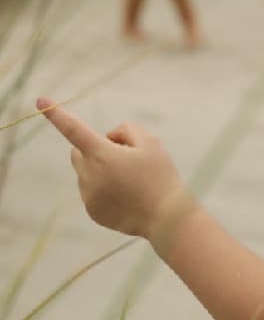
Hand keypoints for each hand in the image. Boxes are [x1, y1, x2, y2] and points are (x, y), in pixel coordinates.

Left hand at [37, 98, 193, 241]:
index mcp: (101, 154)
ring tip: (130, 182)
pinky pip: (91, 193)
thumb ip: (126, 129)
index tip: (40, 101)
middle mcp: (89, 175)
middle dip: (94, 150)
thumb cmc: (161, 177)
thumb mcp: (151, 142)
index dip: (56, 114)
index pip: (73, 129)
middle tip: (124, 159)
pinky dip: (104, 190)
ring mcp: (88, 195)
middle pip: (78, 152)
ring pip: (86, 173)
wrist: (167, 218)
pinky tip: (127, 197)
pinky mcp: (92, 211)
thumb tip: (109, 137)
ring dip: (100, 171)